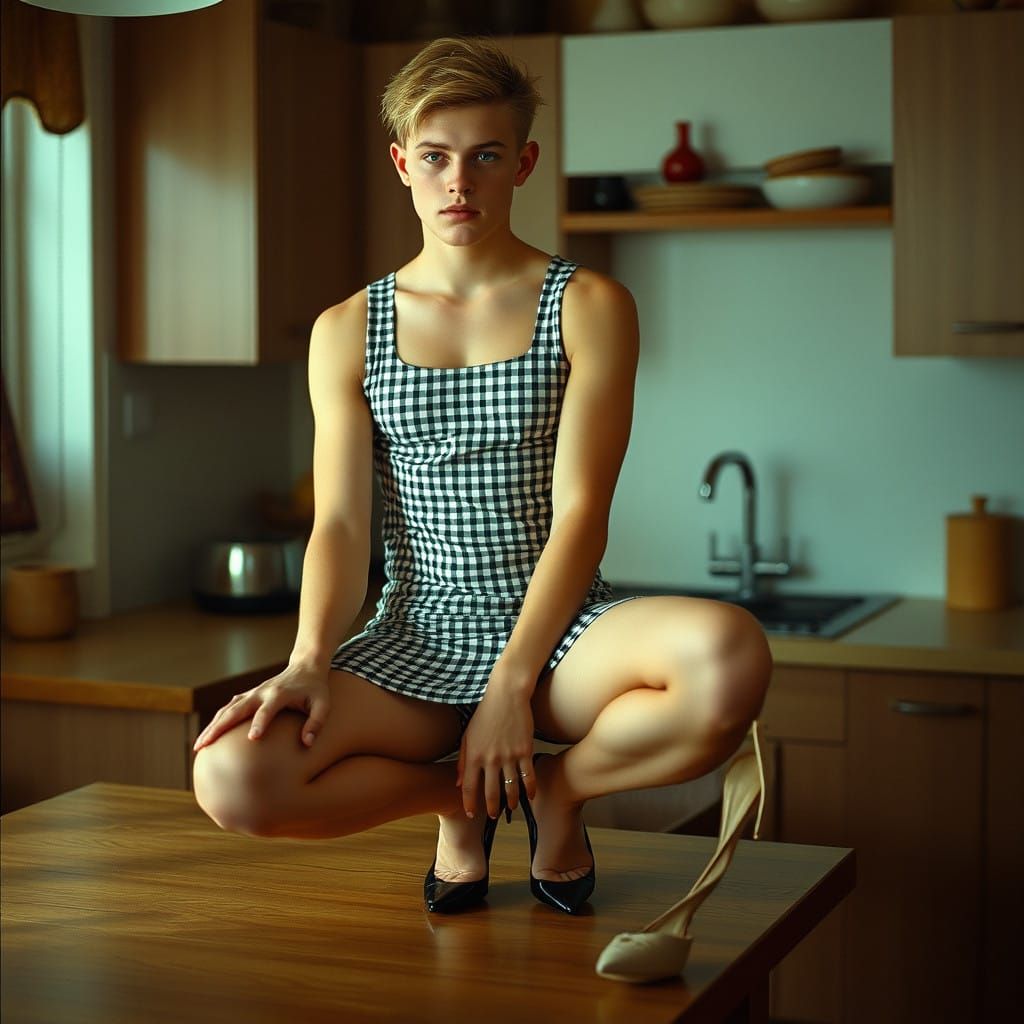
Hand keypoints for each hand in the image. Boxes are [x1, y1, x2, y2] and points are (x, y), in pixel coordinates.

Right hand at [192, 663, 330, 751]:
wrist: (305, 667)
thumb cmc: (315, 689)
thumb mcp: (323, 704)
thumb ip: (316, 723)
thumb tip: (307, 743)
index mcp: (279, 694)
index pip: (266, 710)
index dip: (259, 723)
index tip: (252, 739)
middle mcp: (261, 692)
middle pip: (236, 710)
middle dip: (220, 728)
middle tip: (204, 746)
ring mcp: (252, 693)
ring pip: (227, 710)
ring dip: (212, 726)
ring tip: (199, 746)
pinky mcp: (248, 696)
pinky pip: (228, 708)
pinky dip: (217, 721)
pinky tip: (208, 735)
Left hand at [457, 671, 536, 819]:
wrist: (507, 695)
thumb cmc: (485, 714)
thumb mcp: (467, 736)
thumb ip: (463, 761)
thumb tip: (458, 783)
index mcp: (474, 755)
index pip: (469, 787)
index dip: (469, 804)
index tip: (470, 814)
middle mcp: (491, 759)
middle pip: (491, 792)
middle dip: (491, 808)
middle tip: (493, 816)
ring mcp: (509, 756)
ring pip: (511, 788)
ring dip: (511, 802)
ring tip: (510, 808)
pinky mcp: (525, 751)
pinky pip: (528, 776)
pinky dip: (529, 789)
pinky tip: (530, 795)